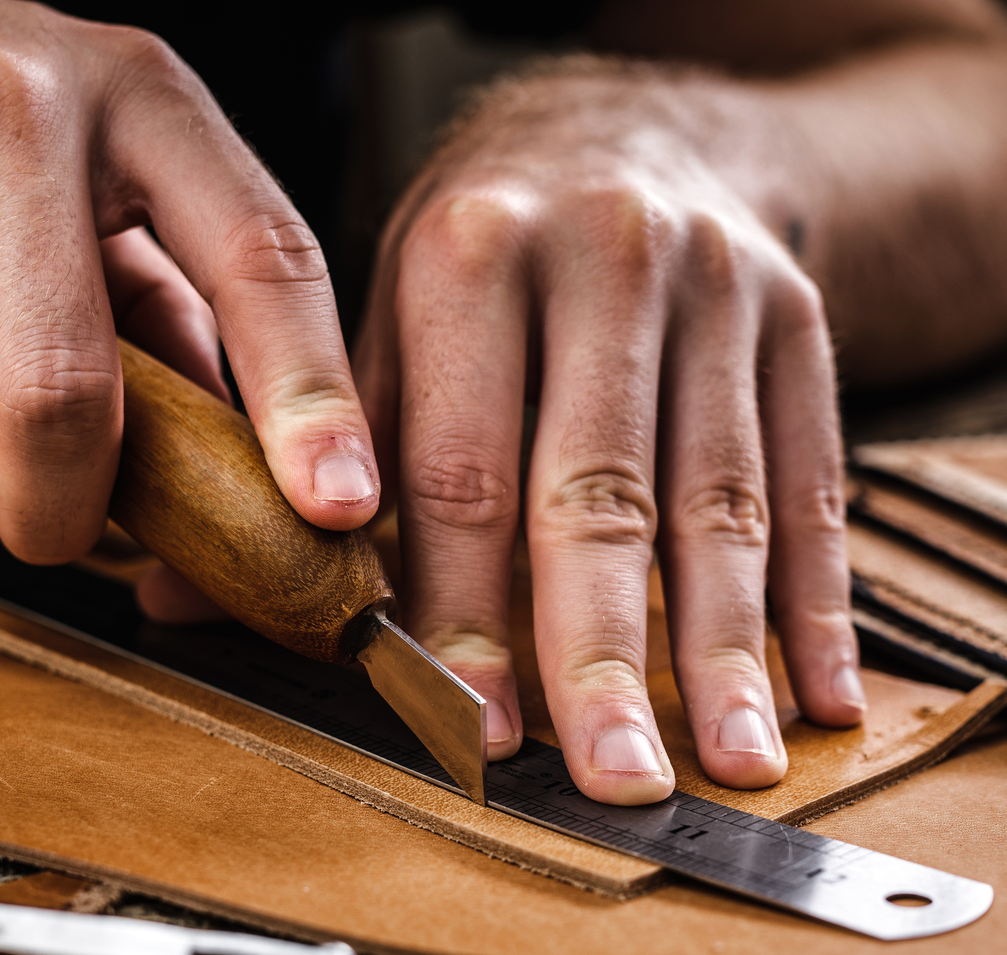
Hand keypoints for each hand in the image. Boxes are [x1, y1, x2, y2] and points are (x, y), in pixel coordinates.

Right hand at [0, 0, 377, 559]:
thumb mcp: (86, 163)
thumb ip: (173, 300)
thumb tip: (254, 458)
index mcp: (140, 98)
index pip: (261, 257)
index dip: (309, 397)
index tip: (340, 505)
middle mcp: (29, 108)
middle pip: (70, 392)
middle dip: (64, 506)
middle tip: (54, 531)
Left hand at [355, 64, 863, 804]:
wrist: (633, 122)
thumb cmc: (487, 246)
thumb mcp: (388, 310)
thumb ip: (321, 460)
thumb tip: (186, 593)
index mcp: (470, 256)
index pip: (463, 467)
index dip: (467, 609)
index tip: (471, 725)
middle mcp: (604, 261)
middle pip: (602, 492)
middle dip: (605, 652)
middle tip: (615, 781)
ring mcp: (719, 290)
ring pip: (724, 498)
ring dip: (728, 649)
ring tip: (732, 765)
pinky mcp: (802, 320)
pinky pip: (816, 478)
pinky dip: (821, 600)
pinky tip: (820, 697)